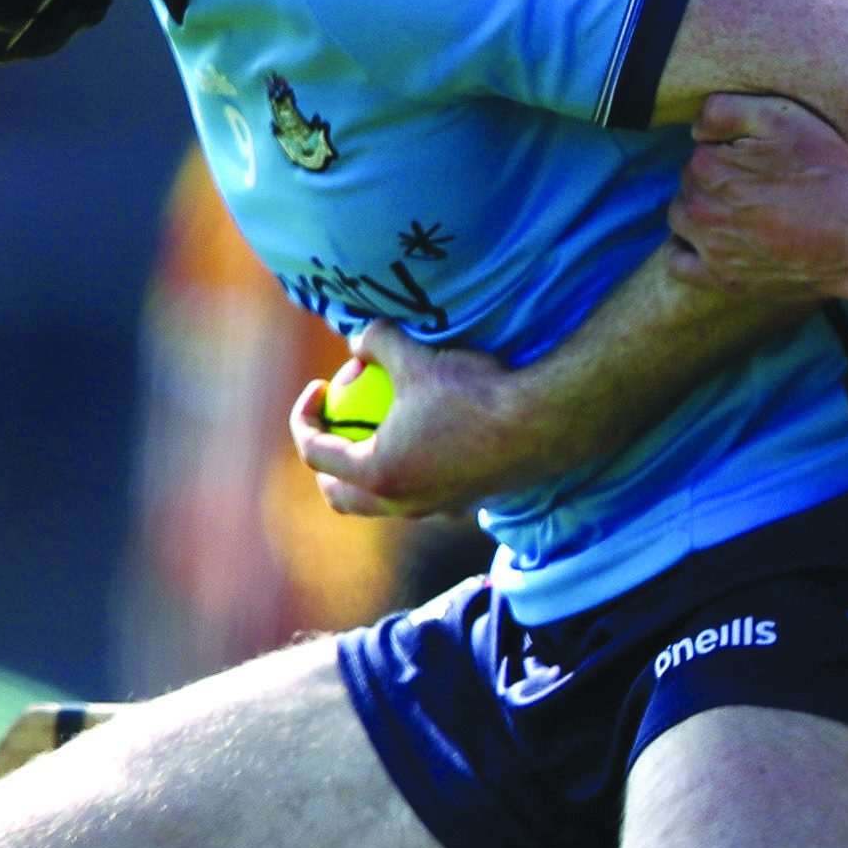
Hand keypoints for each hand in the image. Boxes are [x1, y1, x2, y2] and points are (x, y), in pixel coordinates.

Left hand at [290, 319, 509, 519]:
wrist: (542, 424)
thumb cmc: (475, 393)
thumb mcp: (416, 357)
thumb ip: (376, 342)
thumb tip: (357, 338)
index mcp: (378, 473)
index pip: (314, 452)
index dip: (305, 416)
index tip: (319, 388)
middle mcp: (400, 503)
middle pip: (339, 496)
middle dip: (326, 465)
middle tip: (334, 428)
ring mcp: (434, 509)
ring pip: (380, 503)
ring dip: (367, 473)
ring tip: (375, 435)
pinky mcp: (464, 505)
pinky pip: (419, 498)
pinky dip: (408, 475)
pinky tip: (425, 442)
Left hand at [671, 92, 847, 298]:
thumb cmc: (824, 173)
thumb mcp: (782, 116)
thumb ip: (725, 109)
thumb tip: (695, 128)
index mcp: (709, 166)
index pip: (700, 150)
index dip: (728, 150)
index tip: (756, 159)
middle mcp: (701, 207)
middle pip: (689, 183)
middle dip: (712, 180)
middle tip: (752, 184)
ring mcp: (709, 247)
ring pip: (680, 218)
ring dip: (698, 209)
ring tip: (732, 210)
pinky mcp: (722, 279)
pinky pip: (677, 263)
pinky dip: (684, 250)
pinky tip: (704, 242)